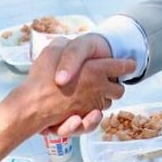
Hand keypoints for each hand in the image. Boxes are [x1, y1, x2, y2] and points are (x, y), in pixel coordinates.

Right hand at [16, 36, 133, 136]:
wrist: (32, 105)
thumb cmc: (42, 77)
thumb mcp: (52, 49)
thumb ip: (64, 44)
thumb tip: (66, 42)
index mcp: (96, 69)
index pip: (121, 66)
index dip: (127, 64)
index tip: (130, 63)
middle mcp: (99, 88)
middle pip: (119, 88)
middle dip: (116, 84)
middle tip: (108, 79)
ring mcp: (93, 105)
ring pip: (108, 103)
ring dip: (104, 98)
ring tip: (94, 92)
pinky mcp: (85, 119)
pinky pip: (96, 117)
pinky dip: (94, 112)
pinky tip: (87, 106)